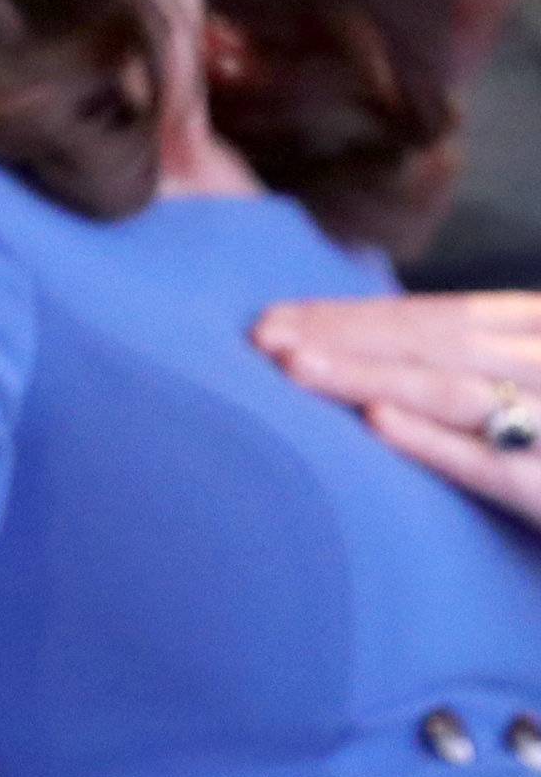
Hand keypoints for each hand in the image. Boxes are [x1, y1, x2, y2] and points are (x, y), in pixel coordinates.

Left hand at [256, 291, 540, 526]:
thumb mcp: (525, 388)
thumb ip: (467, 363)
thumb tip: (364, 355)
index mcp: (535, 328)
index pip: (432, 317)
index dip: (349, 316)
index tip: (275, 319)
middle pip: (429, 344)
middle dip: (340, 338)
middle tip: (262, 339)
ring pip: (448, 391)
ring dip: (367, 375)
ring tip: (295, 368)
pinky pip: (487, 461)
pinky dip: (432, 438)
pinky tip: (376, 421)